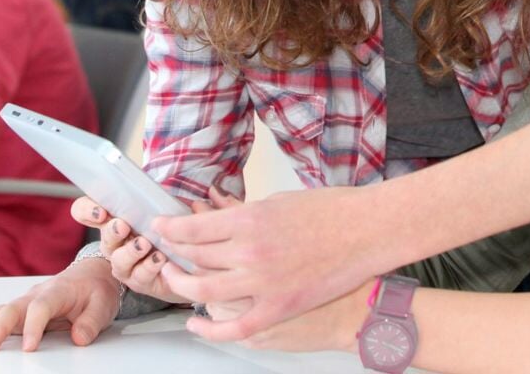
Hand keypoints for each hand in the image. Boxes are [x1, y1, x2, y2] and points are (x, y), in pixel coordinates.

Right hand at [0, 257, 121, 351]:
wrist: (92, 274)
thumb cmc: (96, 290)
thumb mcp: (103, 305)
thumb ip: (91, 322)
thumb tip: (79, 338)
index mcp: (56, 291)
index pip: (41, 308)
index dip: (34, 327)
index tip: (31, 348)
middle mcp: (33, 295)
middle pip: (10, 310)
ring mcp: (22, 303)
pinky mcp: (15, 312)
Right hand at [73, 188, 239, 304]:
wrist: (191, 269)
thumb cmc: (180, 235)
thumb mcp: (185, 213)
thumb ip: (196, 203)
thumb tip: (214, 192)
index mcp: (118, 218)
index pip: (87, 211)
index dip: (87, 210)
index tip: (101, 209)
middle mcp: (118, 243)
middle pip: (103, 237)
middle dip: (111, 231)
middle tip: (122, 225)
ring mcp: (127, 264)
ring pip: (118, 261)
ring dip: (130, 252)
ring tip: (143, 244)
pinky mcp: (141, 282)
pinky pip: (139, 277)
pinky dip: (148, 267)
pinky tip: (159, 260)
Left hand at [151, 183, 384, 341]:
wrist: (368, 233)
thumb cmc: (330, 211)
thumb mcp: (278, 202)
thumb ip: (243, 213)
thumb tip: (214, 213)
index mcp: (249, 219)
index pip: (192, 229)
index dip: (170, 229)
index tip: (161, 227)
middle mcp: (249, 251)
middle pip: (194, 258)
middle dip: (174, 254)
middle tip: (168, 252)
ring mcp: (262, 283)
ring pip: (204, 291)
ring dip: (183, 286)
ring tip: (176, 280)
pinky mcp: (278, 308)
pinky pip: (234, 327)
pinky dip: (210, 329)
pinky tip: (197, 323)